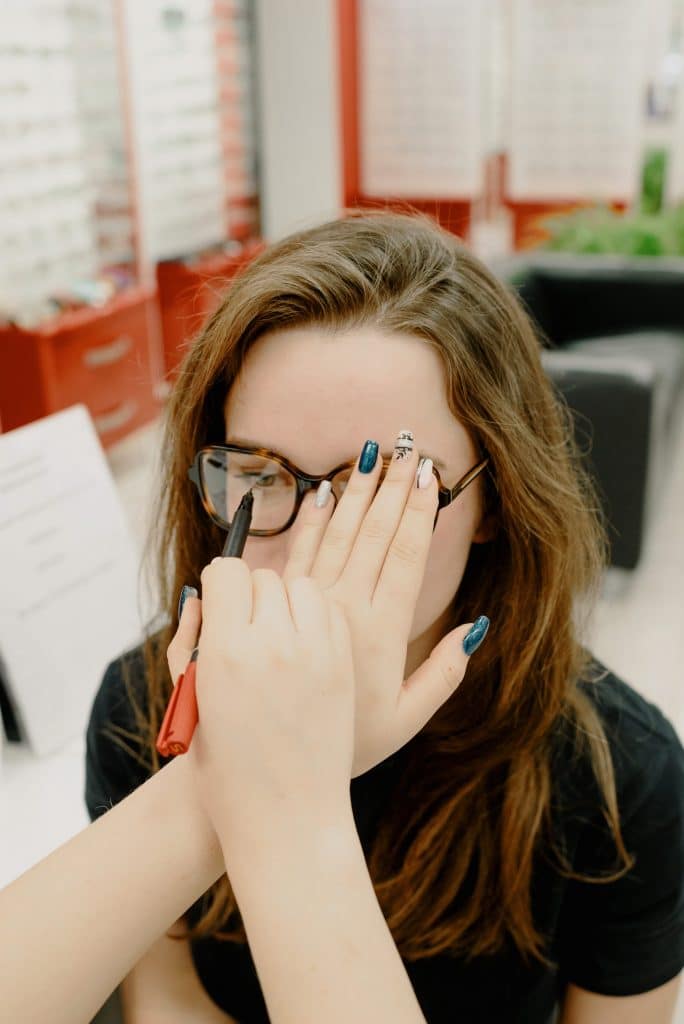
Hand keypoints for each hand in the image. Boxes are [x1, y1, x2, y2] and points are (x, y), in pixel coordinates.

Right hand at [170, 560, 355, 843]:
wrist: (285, 819)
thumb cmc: (225, 770)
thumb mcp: (191, 702)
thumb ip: (191, 642)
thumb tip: (200, 598)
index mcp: (228, 654)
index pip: (228, 573)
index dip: (219, 584)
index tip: (219, 600)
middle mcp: (275, 646)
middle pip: (264, 578)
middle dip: (251, 593)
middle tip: (245, 624)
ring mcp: (316, 655)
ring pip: (303, 586)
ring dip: (287, 599)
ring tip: (277, 631)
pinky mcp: (343, 668)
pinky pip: (330, 613)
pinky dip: (316, 616)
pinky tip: (303, 642)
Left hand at [281, 432, 488, 776]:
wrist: (279, 770)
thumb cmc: (349, 747)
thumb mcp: (409, 717)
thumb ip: (445, 672)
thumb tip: (476, 625)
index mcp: (384, 631)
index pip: (406, 556)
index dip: (420, 512)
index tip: (429, 475)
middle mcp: (348, 610)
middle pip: (375, 535)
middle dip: (394, 488)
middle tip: (407, 447)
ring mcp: (311, 607)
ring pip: (339, 536)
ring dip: (357, 493)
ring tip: (370, 456)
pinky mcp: (280, 611)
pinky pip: (299, 555)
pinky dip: (313, 522)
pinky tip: (323, 493)